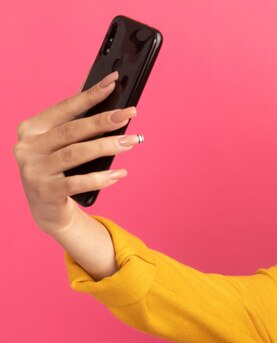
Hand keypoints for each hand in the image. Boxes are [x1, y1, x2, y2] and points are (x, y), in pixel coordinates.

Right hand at [13, 71, 140, 236]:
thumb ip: (77, 126)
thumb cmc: (60, 169)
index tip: (113, 81)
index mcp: (32, 129)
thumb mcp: (61, 145)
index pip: (65, 107)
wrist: (47, 209)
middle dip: (104, 120)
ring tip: (131, 142)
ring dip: (106, 146)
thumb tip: (109, 102)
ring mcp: (34, 171)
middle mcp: (28, 147)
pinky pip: (78, 183)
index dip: (90, 94)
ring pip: (76, 154)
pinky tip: (119, 173)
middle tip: (130, 113)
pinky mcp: (46, 193)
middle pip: (72, 130)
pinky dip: (101, 177)